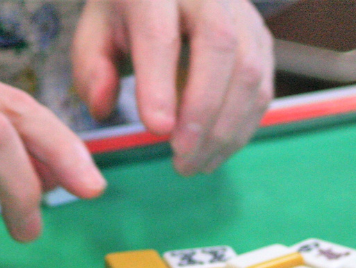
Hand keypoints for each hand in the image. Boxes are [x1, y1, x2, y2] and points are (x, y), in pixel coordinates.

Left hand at [73, 0, 273, 175]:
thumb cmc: (132, 12)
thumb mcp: (98, 29)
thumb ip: (92, 67)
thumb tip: (102, 107)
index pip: (160, 34)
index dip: (160, 84)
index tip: (156, 129)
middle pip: (219, 49)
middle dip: (203, 112)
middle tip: (182, 158)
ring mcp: (242, 14)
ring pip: (249, 72)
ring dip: (226, 129)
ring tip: (195, 164)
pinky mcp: (261, 39)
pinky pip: (263, 88)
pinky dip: (242, 127)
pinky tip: (215, 151)